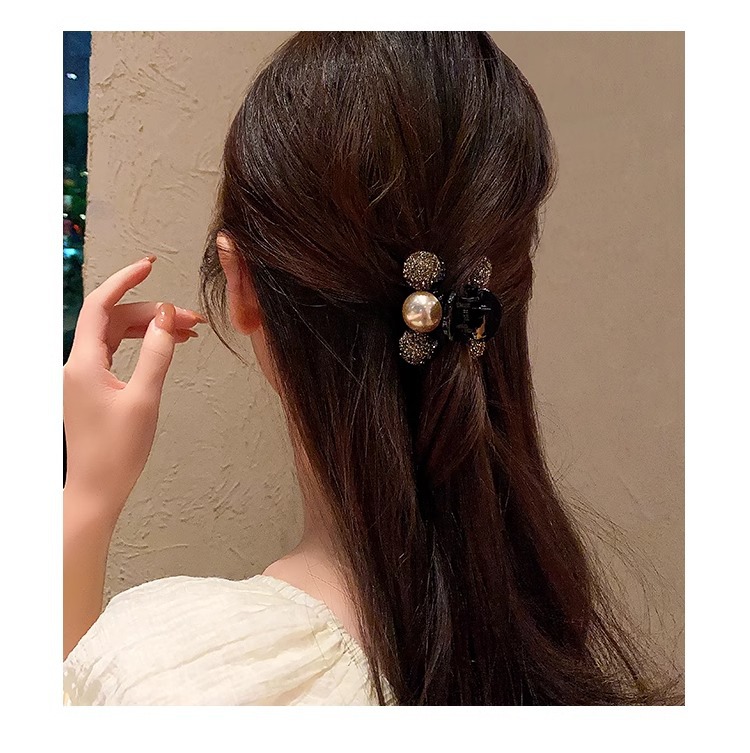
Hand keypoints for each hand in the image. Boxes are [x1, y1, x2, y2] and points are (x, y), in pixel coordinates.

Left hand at [63, 256, 204, 522]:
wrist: (97, 489)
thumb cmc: (117, 452)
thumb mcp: (144, 398)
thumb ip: (156, 353)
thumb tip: (167, 316)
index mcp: (83, 363)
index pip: (102, 305)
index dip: (125, 280)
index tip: (149, 265)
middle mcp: (78, 364)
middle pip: (114, 320)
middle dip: (153, 312)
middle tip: (191, 319)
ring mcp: (83, 376)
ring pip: (116, 335)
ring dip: (149, 328)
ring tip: (187, 332)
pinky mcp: (91, 388)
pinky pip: (115, 353)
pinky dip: (140, 345)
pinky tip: (164, 347)